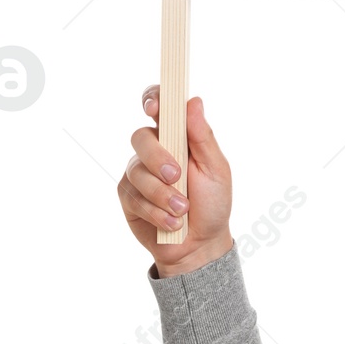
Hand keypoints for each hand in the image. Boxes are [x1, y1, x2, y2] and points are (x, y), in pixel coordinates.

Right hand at [117, 85, 233, 277]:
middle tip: (176, 176)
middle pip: (141, 137)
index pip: (159, 105)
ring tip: (182, 211)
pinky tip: (171, 222)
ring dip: (162, 194)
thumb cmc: (212, 202)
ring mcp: (138, 172)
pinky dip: (155, 211)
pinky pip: (132, 196)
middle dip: (158, 158)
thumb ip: (203, 136)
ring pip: (137, 171)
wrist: (200, 244)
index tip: (154, 108)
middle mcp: (154, 150)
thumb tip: (193, 101)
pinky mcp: (128, 196)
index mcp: (177, 136)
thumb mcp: (216, 170)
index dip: (152, 99)